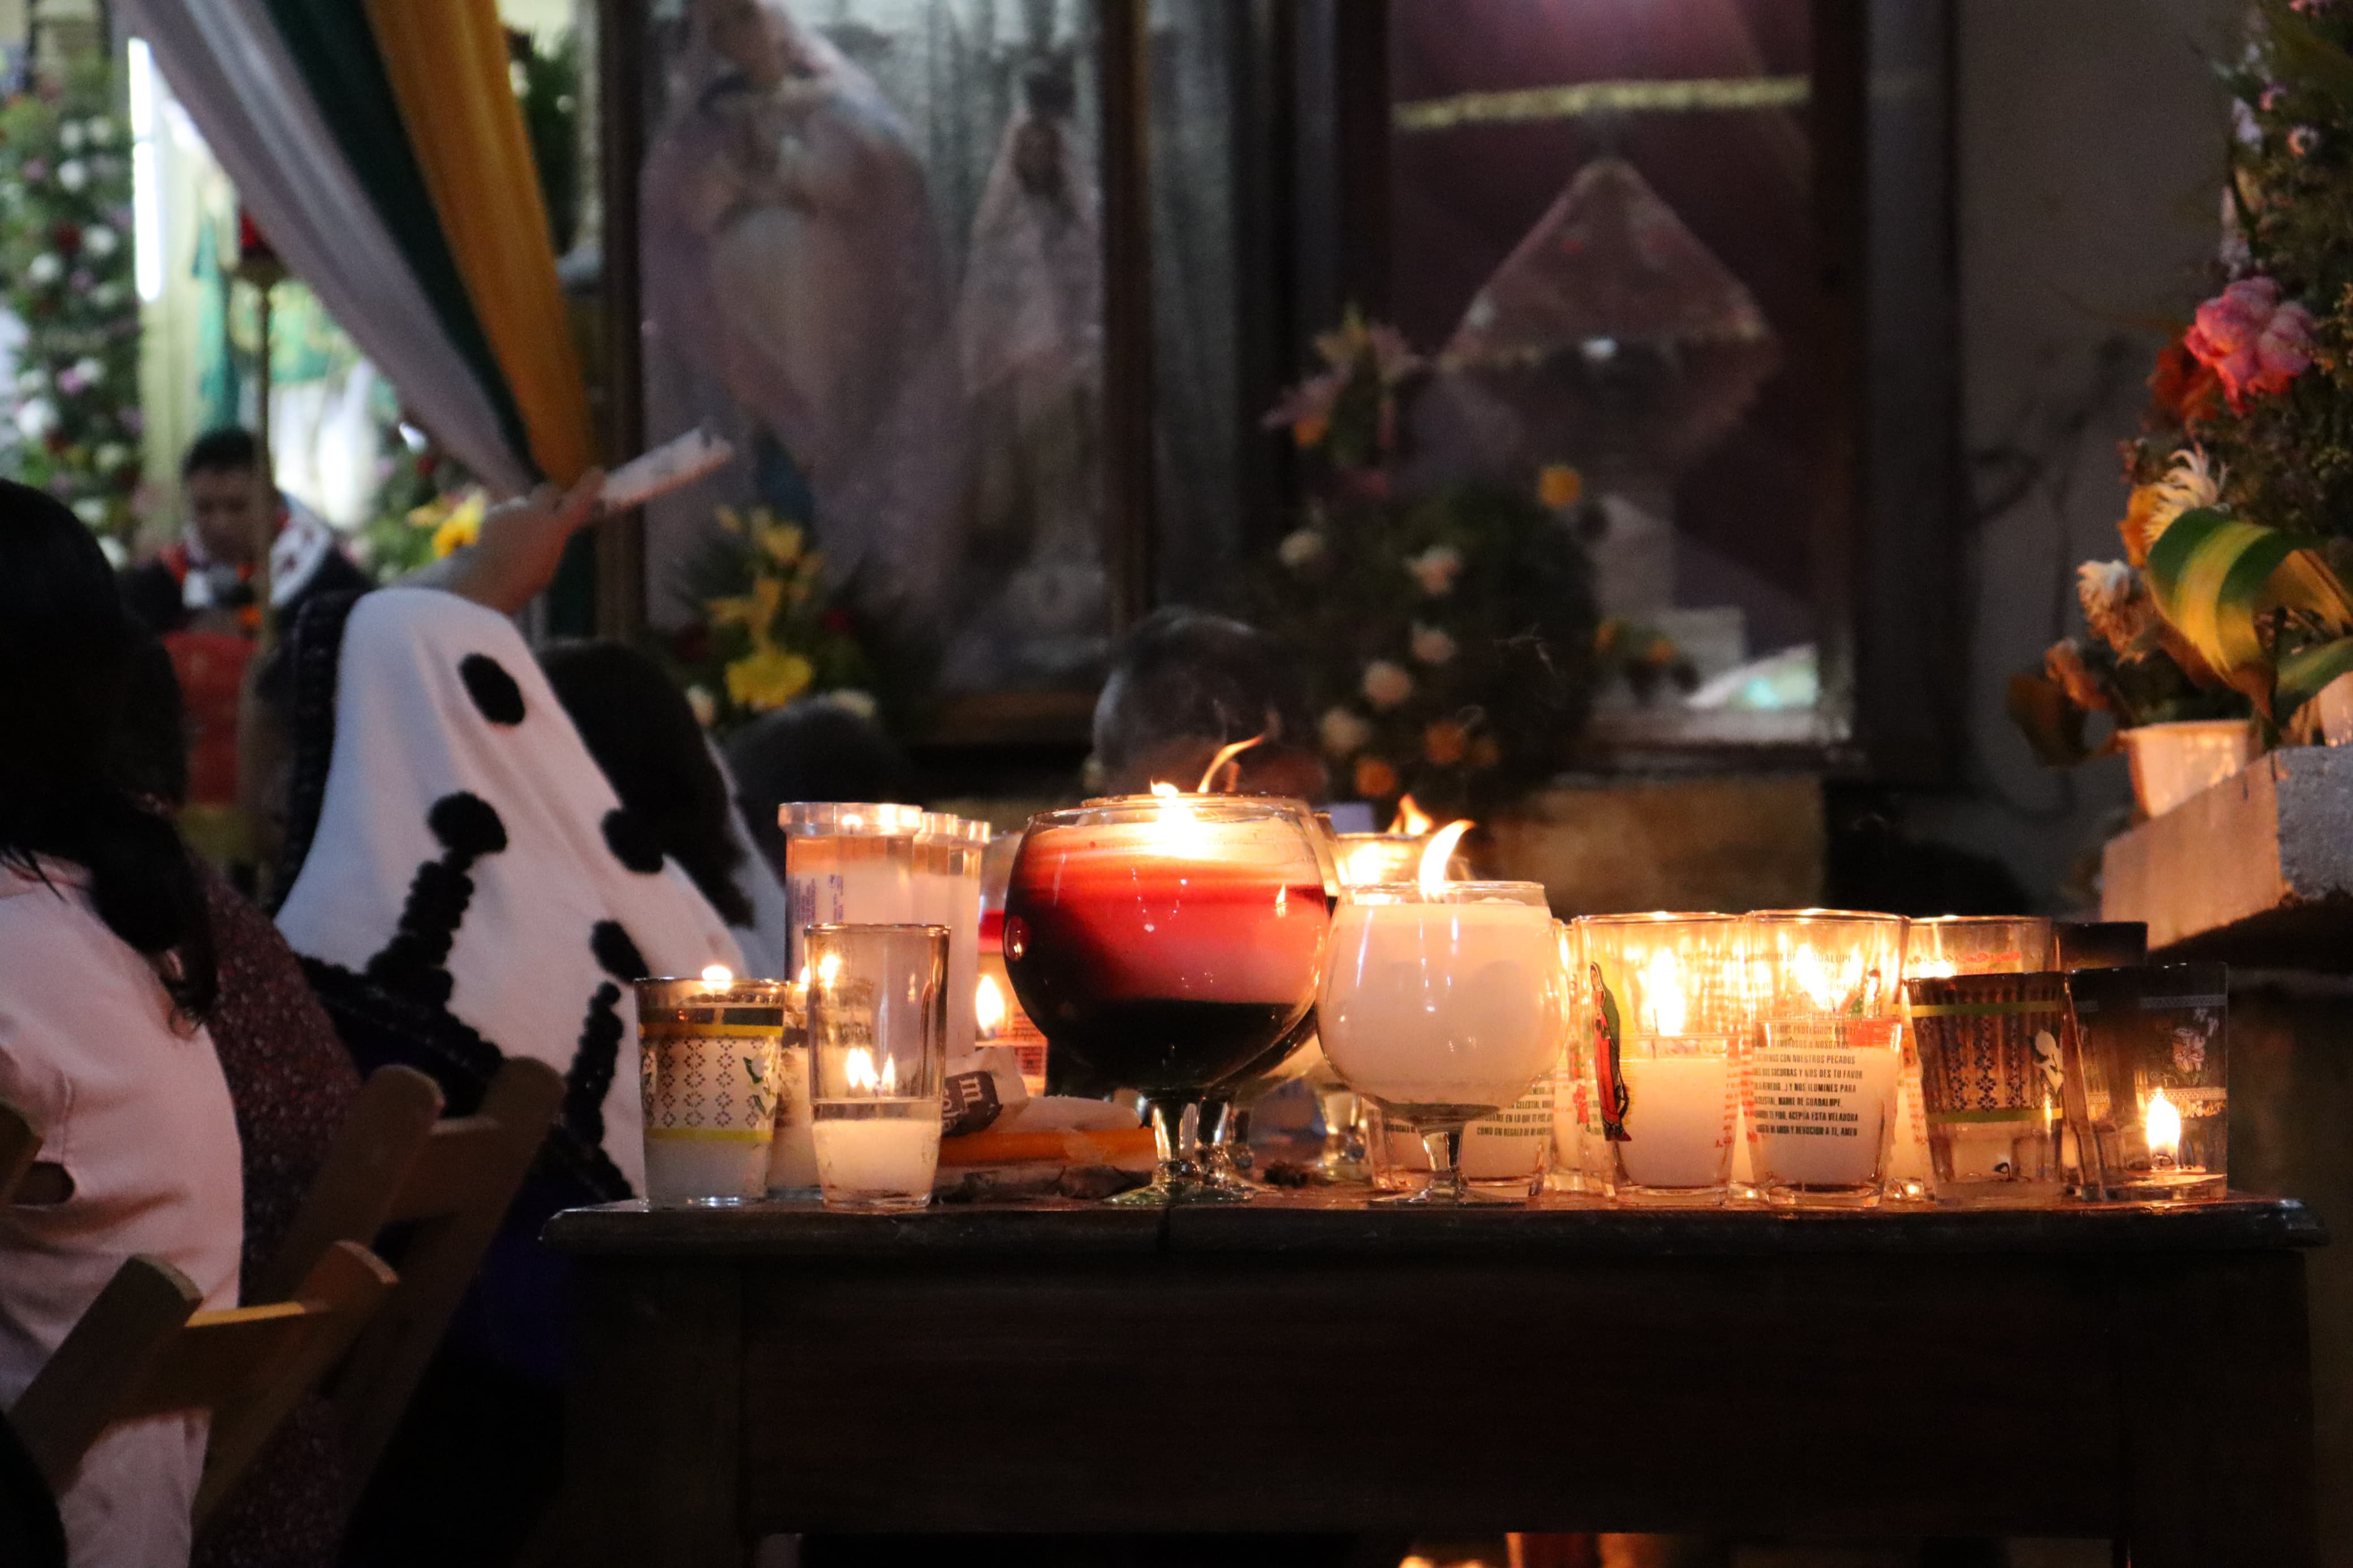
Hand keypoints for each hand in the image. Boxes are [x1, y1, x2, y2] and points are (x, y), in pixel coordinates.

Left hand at [435, 468, 605, 614]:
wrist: (488, 580)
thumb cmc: (525, 579)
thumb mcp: (550, 561)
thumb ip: (554, 538)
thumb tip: (553, 528)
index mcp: (556, 526)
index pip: (579, 499)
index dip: (590, 485)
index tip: (598, 472)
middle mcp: (536, 511)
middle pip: (548, 489)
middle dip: (552, 497)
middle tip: (551, 509)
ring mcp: (512, 509)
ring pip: (524, 503)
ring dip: (525, 513)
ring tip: (518, 536)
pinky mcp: (493, 512)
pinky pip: (504, 511)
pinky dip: (506, 521)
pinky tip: (501, 539)